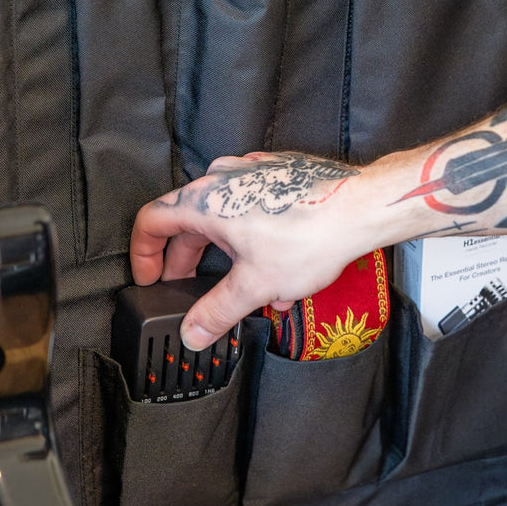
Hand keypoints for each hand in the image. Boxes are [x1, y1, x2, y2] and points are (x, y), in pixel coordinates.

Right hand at [129, 151, 369, 348]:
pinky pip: (251, 209)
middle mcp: (222, 179)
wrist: (363, 208)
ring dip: (225, 256)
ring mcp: (251, 173)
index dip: (142, 255)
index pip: (150, 221)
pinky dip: (251, 240)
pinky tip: (276, 271)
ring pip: (222, 218)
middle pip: (186, 222)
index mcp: (204, 200)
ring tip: (244, 290)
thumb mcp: (254, 285)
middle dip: (185, 262)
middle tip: (187, 288)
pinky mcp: (277, 176)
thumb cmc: (311, 234)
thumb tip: (193, 331)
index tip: (150, 277)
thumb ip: (216, 312)